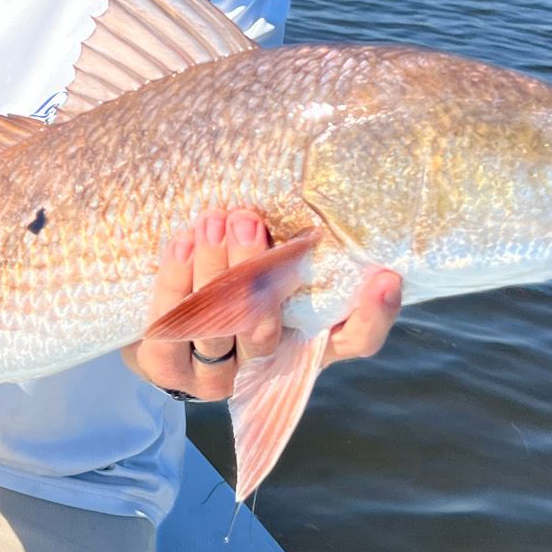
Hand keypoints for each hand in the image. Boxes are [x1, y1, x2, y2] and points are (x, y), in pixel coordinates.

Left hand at [122, 209, 402, 401]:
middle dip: (257, 270)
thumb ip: (296, 240)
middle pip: (268, 330)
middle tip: (249, 219)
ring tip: (212, 221)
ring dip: (214, 270)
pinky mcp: (172, 372)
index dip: (373, 315)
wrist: (165, 314)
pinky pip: (170, 334)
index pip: (355, 340)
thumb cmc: (233, 275)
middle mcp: (267, 362)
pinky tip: (181, 244)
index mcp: (306, 339)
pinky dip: (175, 284)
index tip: (386, 277)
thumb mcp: (272, 258)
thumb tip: (321, 176)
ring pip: (217, 330)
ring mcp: (218, 375)